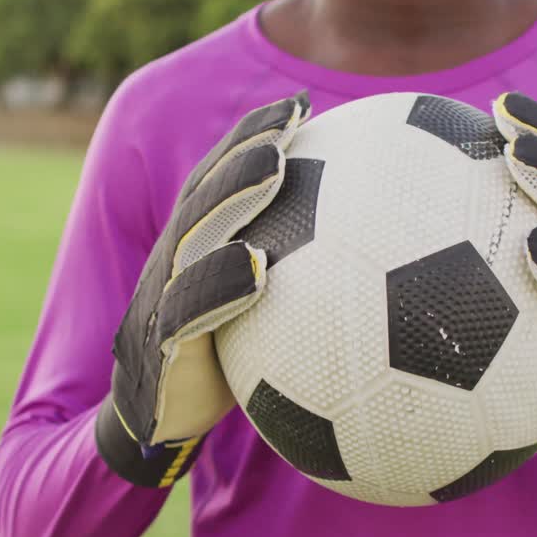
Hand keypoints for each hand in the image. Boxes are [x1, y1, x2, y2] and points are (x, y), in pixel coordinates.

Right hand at [96, 93, 310, 487]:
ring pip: (194, 237)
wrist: (154, 429)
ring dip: (233, 195)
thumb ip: (301, 283)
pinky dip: (220, 285)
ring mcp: (159, 303)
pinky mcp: (157, 349)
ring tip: (276, 164)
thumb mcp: (262, 322)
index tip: (299, 107)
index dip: (252, 138)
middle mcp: (173, 266)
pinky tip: (259, 269)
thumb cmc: (222, 368)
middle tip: (291, 119)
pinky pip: (186, 311)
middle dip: (245, 149)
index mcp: (194, 252)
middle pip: (206, 195)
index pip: (220, 182)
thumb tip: (381, 265)